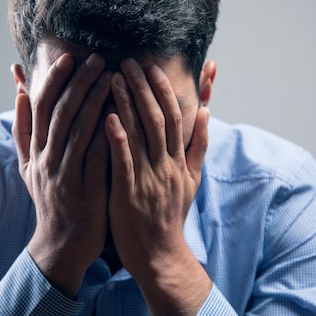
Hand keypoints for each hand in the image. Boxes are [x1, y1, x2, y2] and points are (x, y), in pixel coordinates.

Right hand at [13, 53, 110, 297]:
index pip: (42, 106)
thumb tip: (20, 90)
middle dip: (79, 82)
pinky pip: (97, 157)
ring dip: (95, 101)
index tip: (70, 56)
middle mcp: (47, 159)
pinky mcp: (86, 190)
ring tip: (113, 76)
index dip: (54, 79)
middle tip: (98, 57)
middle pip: (61, 112)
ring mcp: (66, 175)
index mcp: (35, 150)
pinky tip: (122, 115)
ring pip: (79, 130)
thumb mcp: (27, 165)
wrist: (61, 243)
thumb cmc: (49, 199)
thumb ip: (23, 128)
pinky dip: (107, 134)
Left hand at [105, 58, 211, 315]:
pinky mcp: (130, 195)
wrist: (160, 254)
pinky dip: (119, 140)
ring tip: (114, 77)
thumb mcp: (192, 180)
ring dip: (129, 104)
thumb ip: (199, 146)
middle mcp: (167, 165)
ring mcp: (150, 179)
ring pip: (141, 135)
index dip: (165, 90)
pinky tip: (108, 118)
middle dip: (144, 87)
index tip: (152, 66)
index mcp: (179, 160)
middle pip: (158, 119)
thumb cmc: (171, 215)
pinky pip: (125, 163)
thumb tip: (208, 112)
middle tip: (128, 60)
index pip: (176, 117)